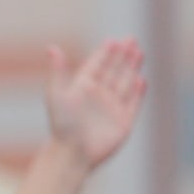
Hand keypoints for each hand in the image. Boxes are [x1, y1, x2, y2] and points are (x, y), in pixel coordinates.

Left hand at [44, 38, 146, 169]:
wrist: (72, 153)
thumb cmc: (61, 125)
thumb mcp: (57, 95)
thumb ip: (57, 71)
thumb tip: (52, 47)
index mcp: (82, 88)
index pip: (97, 66)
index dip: (105, 53)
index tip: (113, 41)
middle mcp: (98, 96)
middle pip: (114, 70)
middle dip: (123, 55)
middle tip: (131, 39)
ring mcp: (112, 108)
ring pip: (125, 83)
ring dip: (132, 68)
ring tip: (139, 52)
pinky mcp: (124, 122)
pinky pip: (133, 103)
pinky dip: (138, 91)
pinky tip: (142, 79)